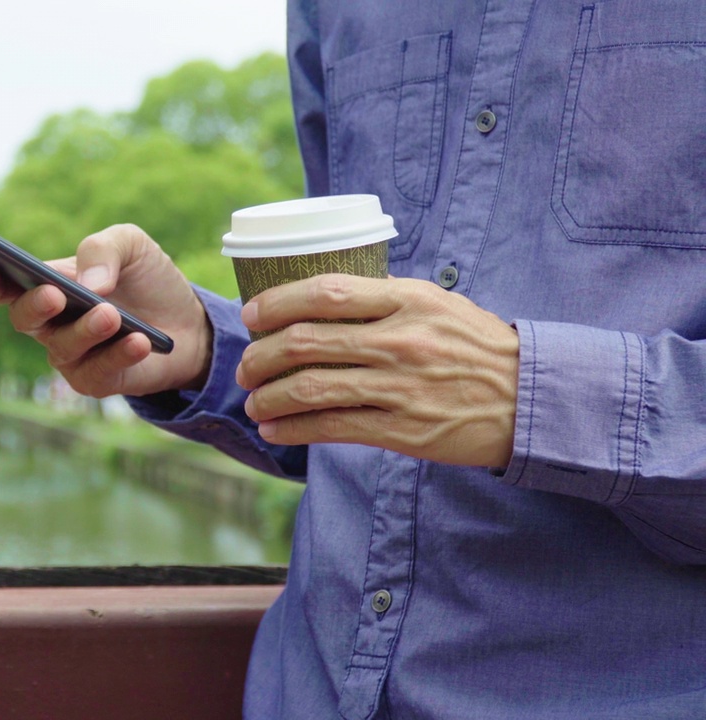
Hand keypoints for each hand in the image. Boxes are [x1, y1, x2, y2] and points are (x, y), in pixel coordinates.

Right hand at [0, 224, 211, 397]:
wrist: (188, 322)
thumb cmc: (146, 280)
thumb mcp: (131, 245)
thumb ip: (103, 249)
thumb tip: (89, 284)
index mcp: (46, 284)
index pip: (3, 284)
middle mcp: (49, 322)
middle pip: (24, 318)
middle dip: (36, 305)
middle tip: (55, 294)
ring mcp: (69, 354)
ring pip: (63, 347)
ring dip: (86, 330)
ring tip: (111, 315)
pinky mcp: (94, 380)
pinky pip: (98, 371)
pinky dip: (118, 355)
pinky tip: (139, 342)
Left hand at [236, 274, 518, 467]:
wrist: (533, 400)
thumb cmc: (478, 348)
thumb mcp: (439, 305)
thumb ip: (386, 298)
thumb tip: (326, 295)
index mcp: (408, 300)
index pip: (326, 292)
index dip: (277, 302)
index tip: (253, 315)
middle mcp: (401, 340)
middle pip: (305, 342)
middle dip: (261, 355)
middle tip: (246, 365)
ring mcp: (401, 386)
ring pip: (312, 388)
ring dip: (269, 396)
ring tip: (254, 402)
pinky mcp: (403, 430)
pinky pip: (333, 428)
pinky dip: (294, 428)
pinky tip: (275, 428)